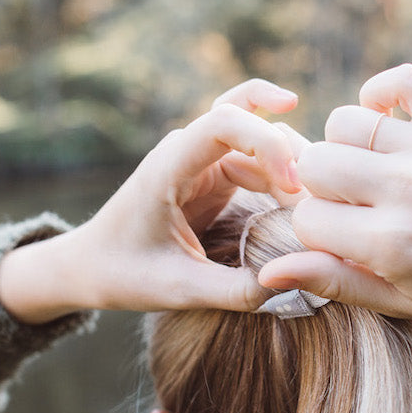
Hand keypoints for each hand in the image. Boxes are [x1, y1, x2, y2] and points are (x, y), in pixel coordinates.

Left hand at [0, 79, 302, 323]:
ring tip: (315, 212)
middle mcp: (188, 152)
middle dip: (290, 159)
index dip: (266, 141)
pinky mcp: (216, 177)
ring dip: (291, 169)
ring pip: (261, 141)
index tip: (294, 186)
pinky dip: (284, 175)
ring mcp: (203, 161)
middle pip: (253, 124)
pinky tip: (305, 196)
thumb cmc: (125, 275)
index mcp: (170, 167)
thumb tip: (294, 283)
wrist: (92, 267)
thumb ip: (237, 291)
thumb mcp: (181, 290)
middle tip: (319, 207)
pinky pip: (258, 160)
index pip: (224, 121)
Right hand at [258, 64, 411, 327]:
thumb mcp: (408, 304)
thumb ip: (337, 283)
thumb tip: (269, 271)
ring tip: (373, 173)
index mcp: (394, 244)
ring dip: (347, 148)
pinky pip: (401, 80)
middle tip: (354, 207)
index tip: (344, 241)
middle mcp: (410, 189)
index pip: (308, 220)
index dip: (318, 233)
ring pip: (345, 122)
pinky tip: (387, 123)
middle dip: (322, 190)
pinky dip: (382, 93)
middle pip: (314, 165)